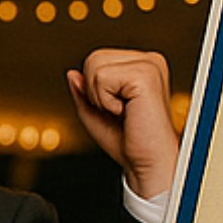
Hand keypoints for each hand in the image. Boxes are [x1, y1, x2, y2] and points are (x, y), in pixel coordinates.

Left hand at [67, 48, 179, 200]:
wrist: (147, 164)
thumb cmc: (128, 143)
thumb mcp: (95, 114)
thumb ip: (82, 92)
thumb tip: (72, 74)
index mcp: (141, 66)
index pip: (96, 60)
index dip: (94, 90)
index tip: (117, 110)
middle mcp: (149, 61)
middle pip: (93, 58)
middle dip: (94, 91)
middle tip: (119, 112)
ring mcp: (150, 65)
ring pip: (95, 65)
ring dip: (100, 97)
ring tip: (123, 112)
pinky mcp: (146, 74)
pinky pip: (101, 77)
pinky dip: (106, 101)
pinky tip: (127, 112)